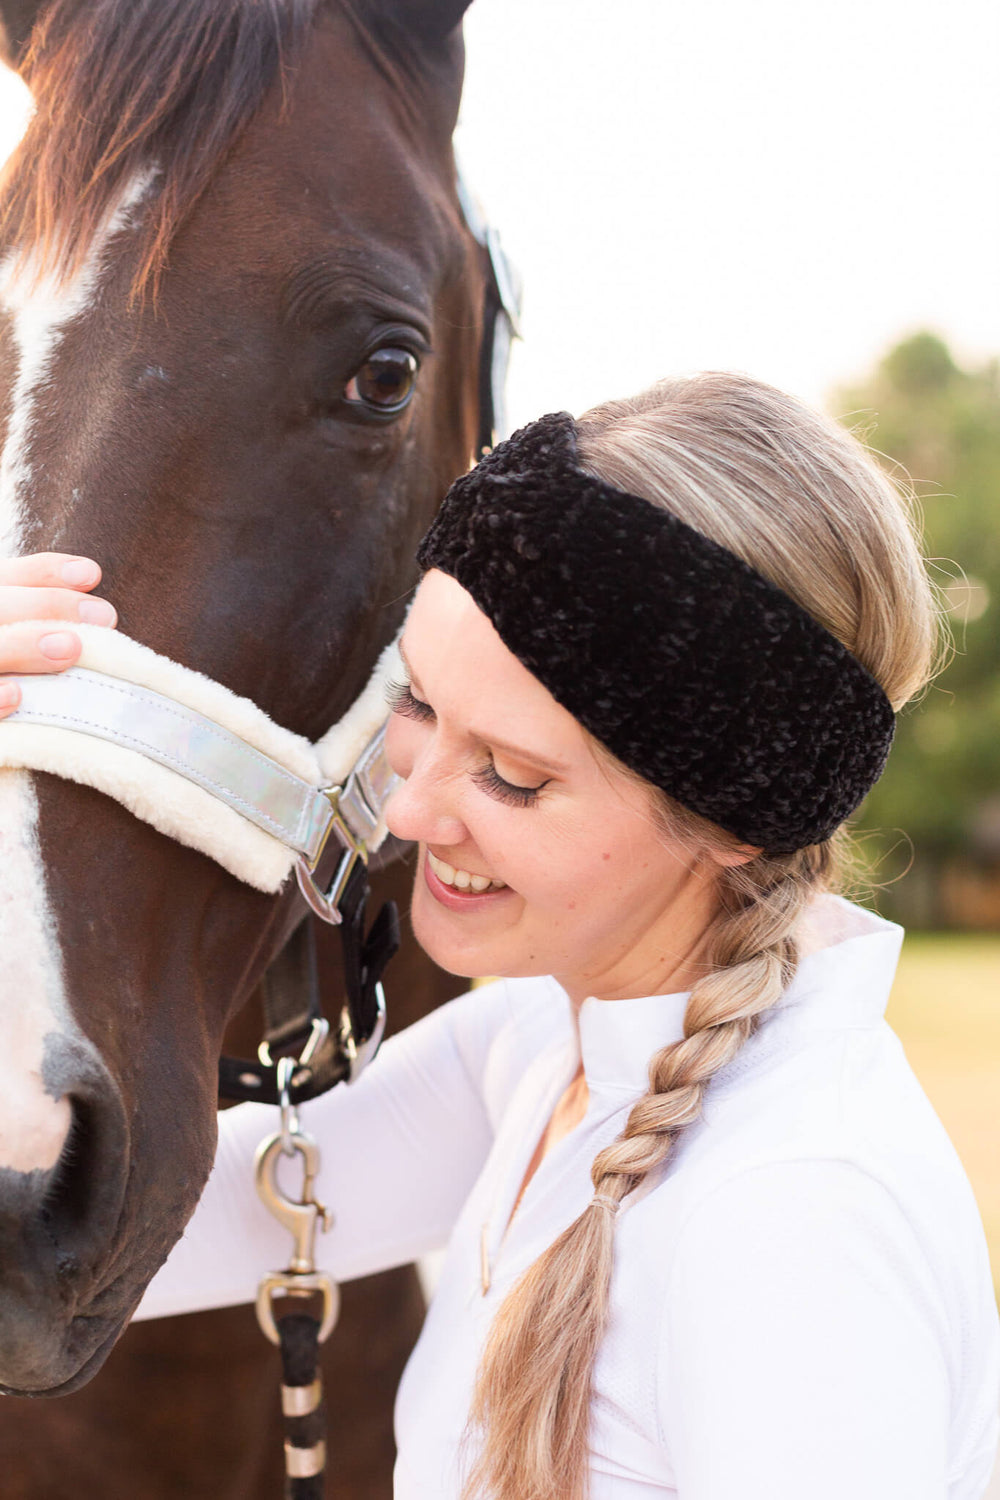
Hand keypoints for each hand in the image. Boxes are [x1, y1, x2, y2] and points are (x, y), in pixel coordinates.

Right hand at [0, 553, 116, 717]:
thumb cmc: (15, 681)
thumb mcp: (25, 643)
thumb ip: (45, 626)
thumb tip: (100, 614)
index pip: (3, 579)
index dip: (43, 572)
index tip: (92, 574)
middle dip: (46, 605)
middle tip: (103, 615)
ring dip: (22, 645)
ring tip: (71, 648)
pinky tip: (16, 696)